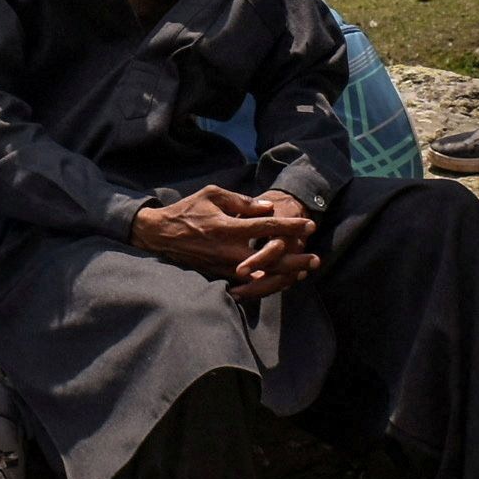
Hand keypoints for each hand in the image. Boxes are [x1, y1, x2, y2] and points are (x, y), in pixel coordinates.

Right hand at [136, 186, 318, 286]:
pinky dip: (268, 283)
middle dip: (296, 258)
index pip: (267, 227)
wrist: (161, 235)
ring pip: (262, 276)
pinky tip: (281, 281)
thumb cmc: (188, 210)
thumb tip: (268, 208)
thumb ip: (242, 202)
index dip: (290, 226)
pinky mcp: (220, 276)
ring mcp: (225, 267)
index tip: (309, 224)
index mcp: (229, 227)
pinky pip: (249, 284)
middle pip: (271, 259)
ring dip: (285, 274)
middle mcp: (229, 251)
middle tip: (317, 258)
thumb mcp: (213, 195)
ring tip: (304, 271)